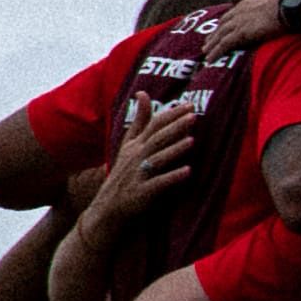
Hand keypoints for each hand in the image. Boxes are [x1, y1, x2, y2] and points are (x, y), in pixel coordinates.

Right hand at [77, 100, 199, 228]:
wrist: (106, 208)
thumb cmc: (124, 174)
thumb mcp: (128, 145)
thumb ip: (139, 121)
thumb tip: (142, 92)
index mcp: (135, 145)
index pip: (153, 125)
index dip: (170, 114)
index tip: (189, 104)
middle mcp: (136, 158)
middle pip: (156, 139)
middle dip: (175, 127)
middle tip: (194, 116)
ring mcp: (138, 175)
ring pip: (157, 160)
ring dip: (174, 150)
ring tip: (192, 140)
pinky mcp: (141, 194)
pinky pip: (158, 184)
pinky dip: (172, 177)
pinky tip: (188, 172)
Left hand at [205, 0, 289, 55]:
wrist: (292, 4)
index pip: (237, 10)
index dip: (230, 19)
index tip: (225, 26)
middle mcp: (242, 8)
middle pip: (225, 22)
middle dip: (216, 31)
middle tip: (209, 40)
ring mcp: (240, 20)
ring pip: (221, 34)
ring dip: (212, 43)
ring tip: (206, 51)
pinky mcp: (241, 32)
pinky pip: (224, 44)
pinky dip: (216, 52)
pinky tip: (210, 59)